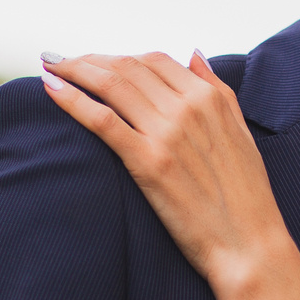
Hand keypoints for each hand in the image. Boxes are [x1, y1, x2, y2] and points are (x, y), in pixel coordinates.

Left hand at [41, 51, 295, 295]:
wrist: (249, 245)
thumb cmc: (247, 197)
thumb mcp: (241, 132)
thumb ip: (219, 90)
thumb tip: (194, 54)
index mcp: (211, 99)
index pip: (156, 60)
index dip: (121, 56)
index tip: (97, 61)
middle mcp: (188, 108)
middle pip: (128, 67)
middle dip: (90, 59)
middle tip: (63, 60)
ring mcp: (167, 133)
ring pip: (111, 85)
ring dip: (74, 69)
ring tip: (50, 66)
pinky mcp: (148, 162)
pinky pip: (102, 120)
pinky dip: (73, 99)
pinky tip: (51, 89)